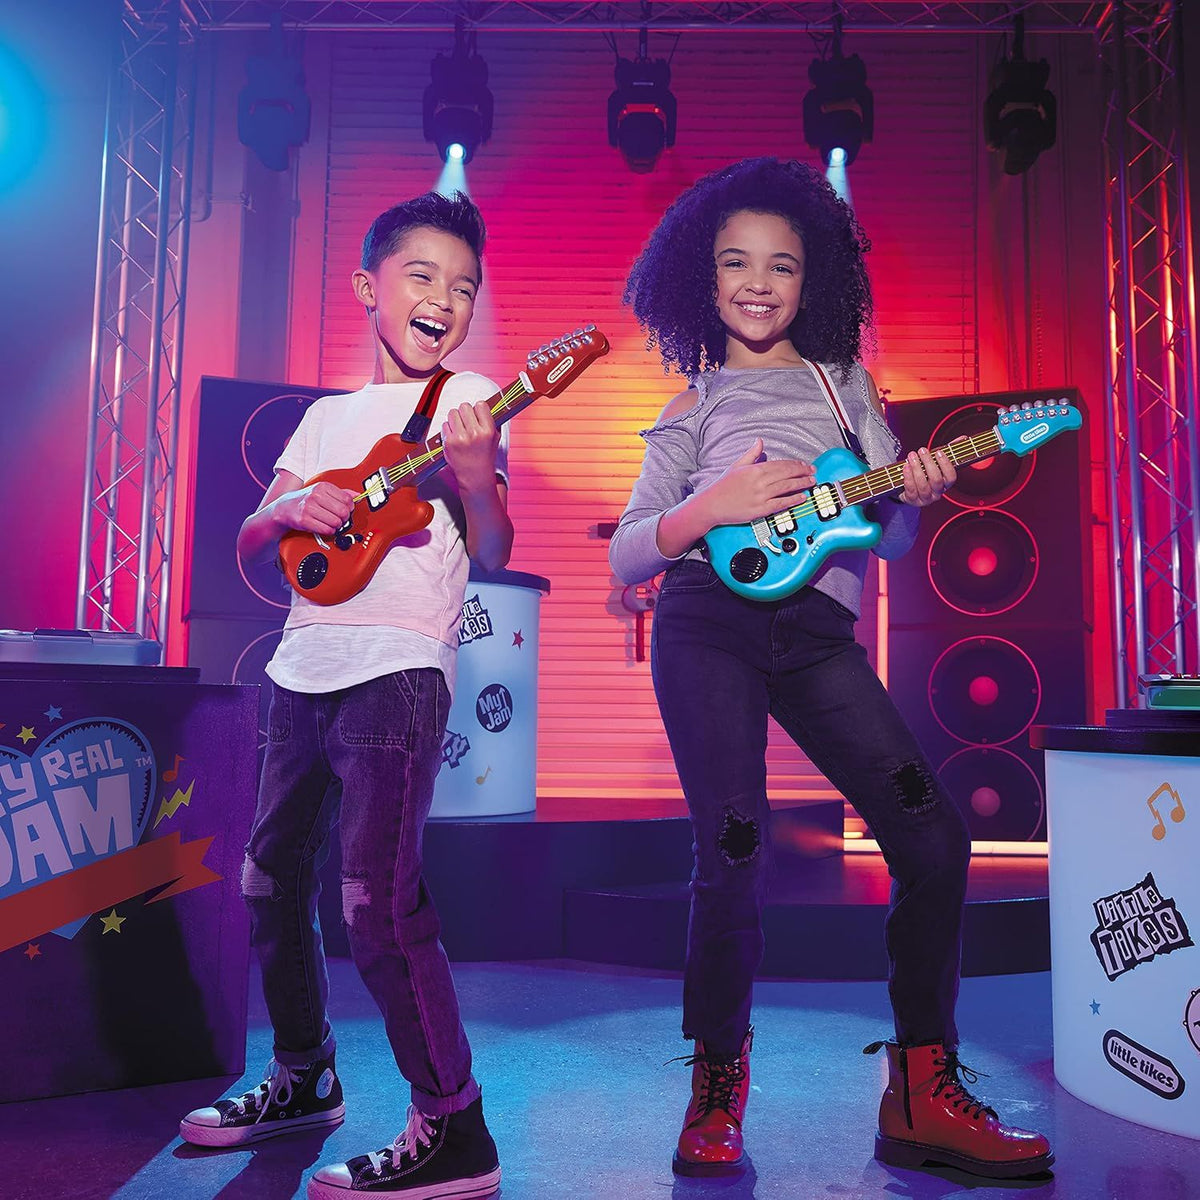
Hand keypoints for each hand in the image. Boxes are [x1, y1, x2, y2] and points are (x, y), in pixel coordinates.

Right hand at [275, 481, 355, 535]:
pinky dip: (329, 531)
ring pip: (336, 522)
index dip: (350, 507)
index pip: (347, 499)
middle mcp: (315, 496)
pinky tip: (326, 527)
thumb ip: (341, 493)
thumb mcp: (323, 491)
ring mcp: (309, 508)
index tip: (347, 510)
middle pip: (343, 511)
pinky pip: (326, 530)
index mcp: (322, 486)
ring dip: (337, 526)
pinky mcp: (304, 520)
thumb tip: (357, 495)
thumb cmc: (306, 500)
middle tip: (340, 519)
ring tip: (332, 523)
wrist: (285, 507)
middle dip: (344, 518)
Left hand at [442, 400, 500, 492]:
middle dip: (465, 413)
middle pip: (464, 406)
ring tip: (460, 429)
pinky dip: (448, 429)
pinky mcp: (448, 443)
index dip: (478, 409)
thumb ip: (490, 421)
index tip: (478, 415)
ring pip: (453, 413)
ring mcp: (460, 438)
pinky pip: (445, 425)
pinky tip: (455, 438)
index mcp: (488, 431)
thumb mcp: (495, 438)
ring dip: (455, 419)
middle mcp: (474, 433)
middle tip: (467, 422)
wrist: (475, 476)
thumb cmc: (485, 455)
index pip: (480, 405)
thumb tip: (483, 405)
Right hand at [700, 438, 816, 526]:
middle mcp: (760, 482)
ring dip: (802, 484)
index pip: (781, 464)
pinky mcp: (760, 509)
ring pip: (787, 487)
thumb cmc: (722, 486)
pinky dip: (793, 500)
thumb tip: (760, 441)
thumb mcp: (737, 466)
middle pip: (787, 474)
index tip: (804, 465)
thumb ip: (751, 454)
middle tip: (813, 471)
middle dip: (803, 472)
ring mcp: (761, 496)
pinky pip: (781, 504)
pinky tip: (801, 497)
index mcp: (755, 469)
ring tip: (811, 482)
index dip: (795, 464)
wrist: (712, 505)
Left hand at [898, 447, 955, 506]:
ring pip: (923, 485)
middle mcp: (937, 493)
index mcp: (945, 483)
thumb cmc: (925, 473)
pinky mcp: (912, 500)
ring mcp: (925, 498)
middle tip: (922, 450)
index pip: (951, 477)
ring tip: (912, 456)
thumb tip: (963, 438)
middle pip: (936, 480)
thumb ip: (948, 451)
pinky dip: (908, 477)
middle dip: (928, 463)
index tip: (938, 452)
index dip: (946, 465)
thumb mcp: (936, 462)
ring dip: (917, 469)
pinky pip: (911, 490)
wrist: (908, 490)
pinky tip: (906, 466)